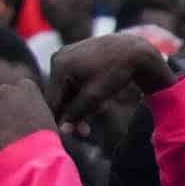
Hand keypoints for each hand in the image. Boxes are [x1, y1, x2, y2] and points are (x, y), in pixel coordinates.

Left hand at [0, 78, 57, 153]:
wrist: (33, 154)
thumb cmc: (47, 138)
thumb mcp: (49, 120)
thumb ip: (37, 111)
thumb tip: (44, 119)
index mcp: (27, 86)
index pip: (21, 88)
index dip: (22, 101)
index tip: (26, 113)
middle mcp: (7, 90)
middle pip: (3, 94)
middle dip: (6, 105)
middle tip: (14, 122)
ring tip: (8, 133)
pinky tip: (1, 140)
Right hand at [48, 32, 176, 135]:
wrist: (133, 50)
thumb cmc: (115, 72)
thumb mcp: (95, 96)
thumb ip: (76, 113)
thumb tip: (62, 130)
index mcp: (59, 66)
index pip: (51, 100)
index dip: (59, 119)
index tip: (69, 135)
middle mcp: (57, 58)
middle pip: (58, 94)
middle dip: (71, 113)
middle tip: (86, 131)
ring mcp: (64, 55)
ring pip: (65, 88)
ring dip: (77, 103)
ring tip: (96, 114)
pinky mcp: (73, 55)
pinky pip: (70, 78)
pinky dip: (80, 91)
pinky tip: (95, 100)